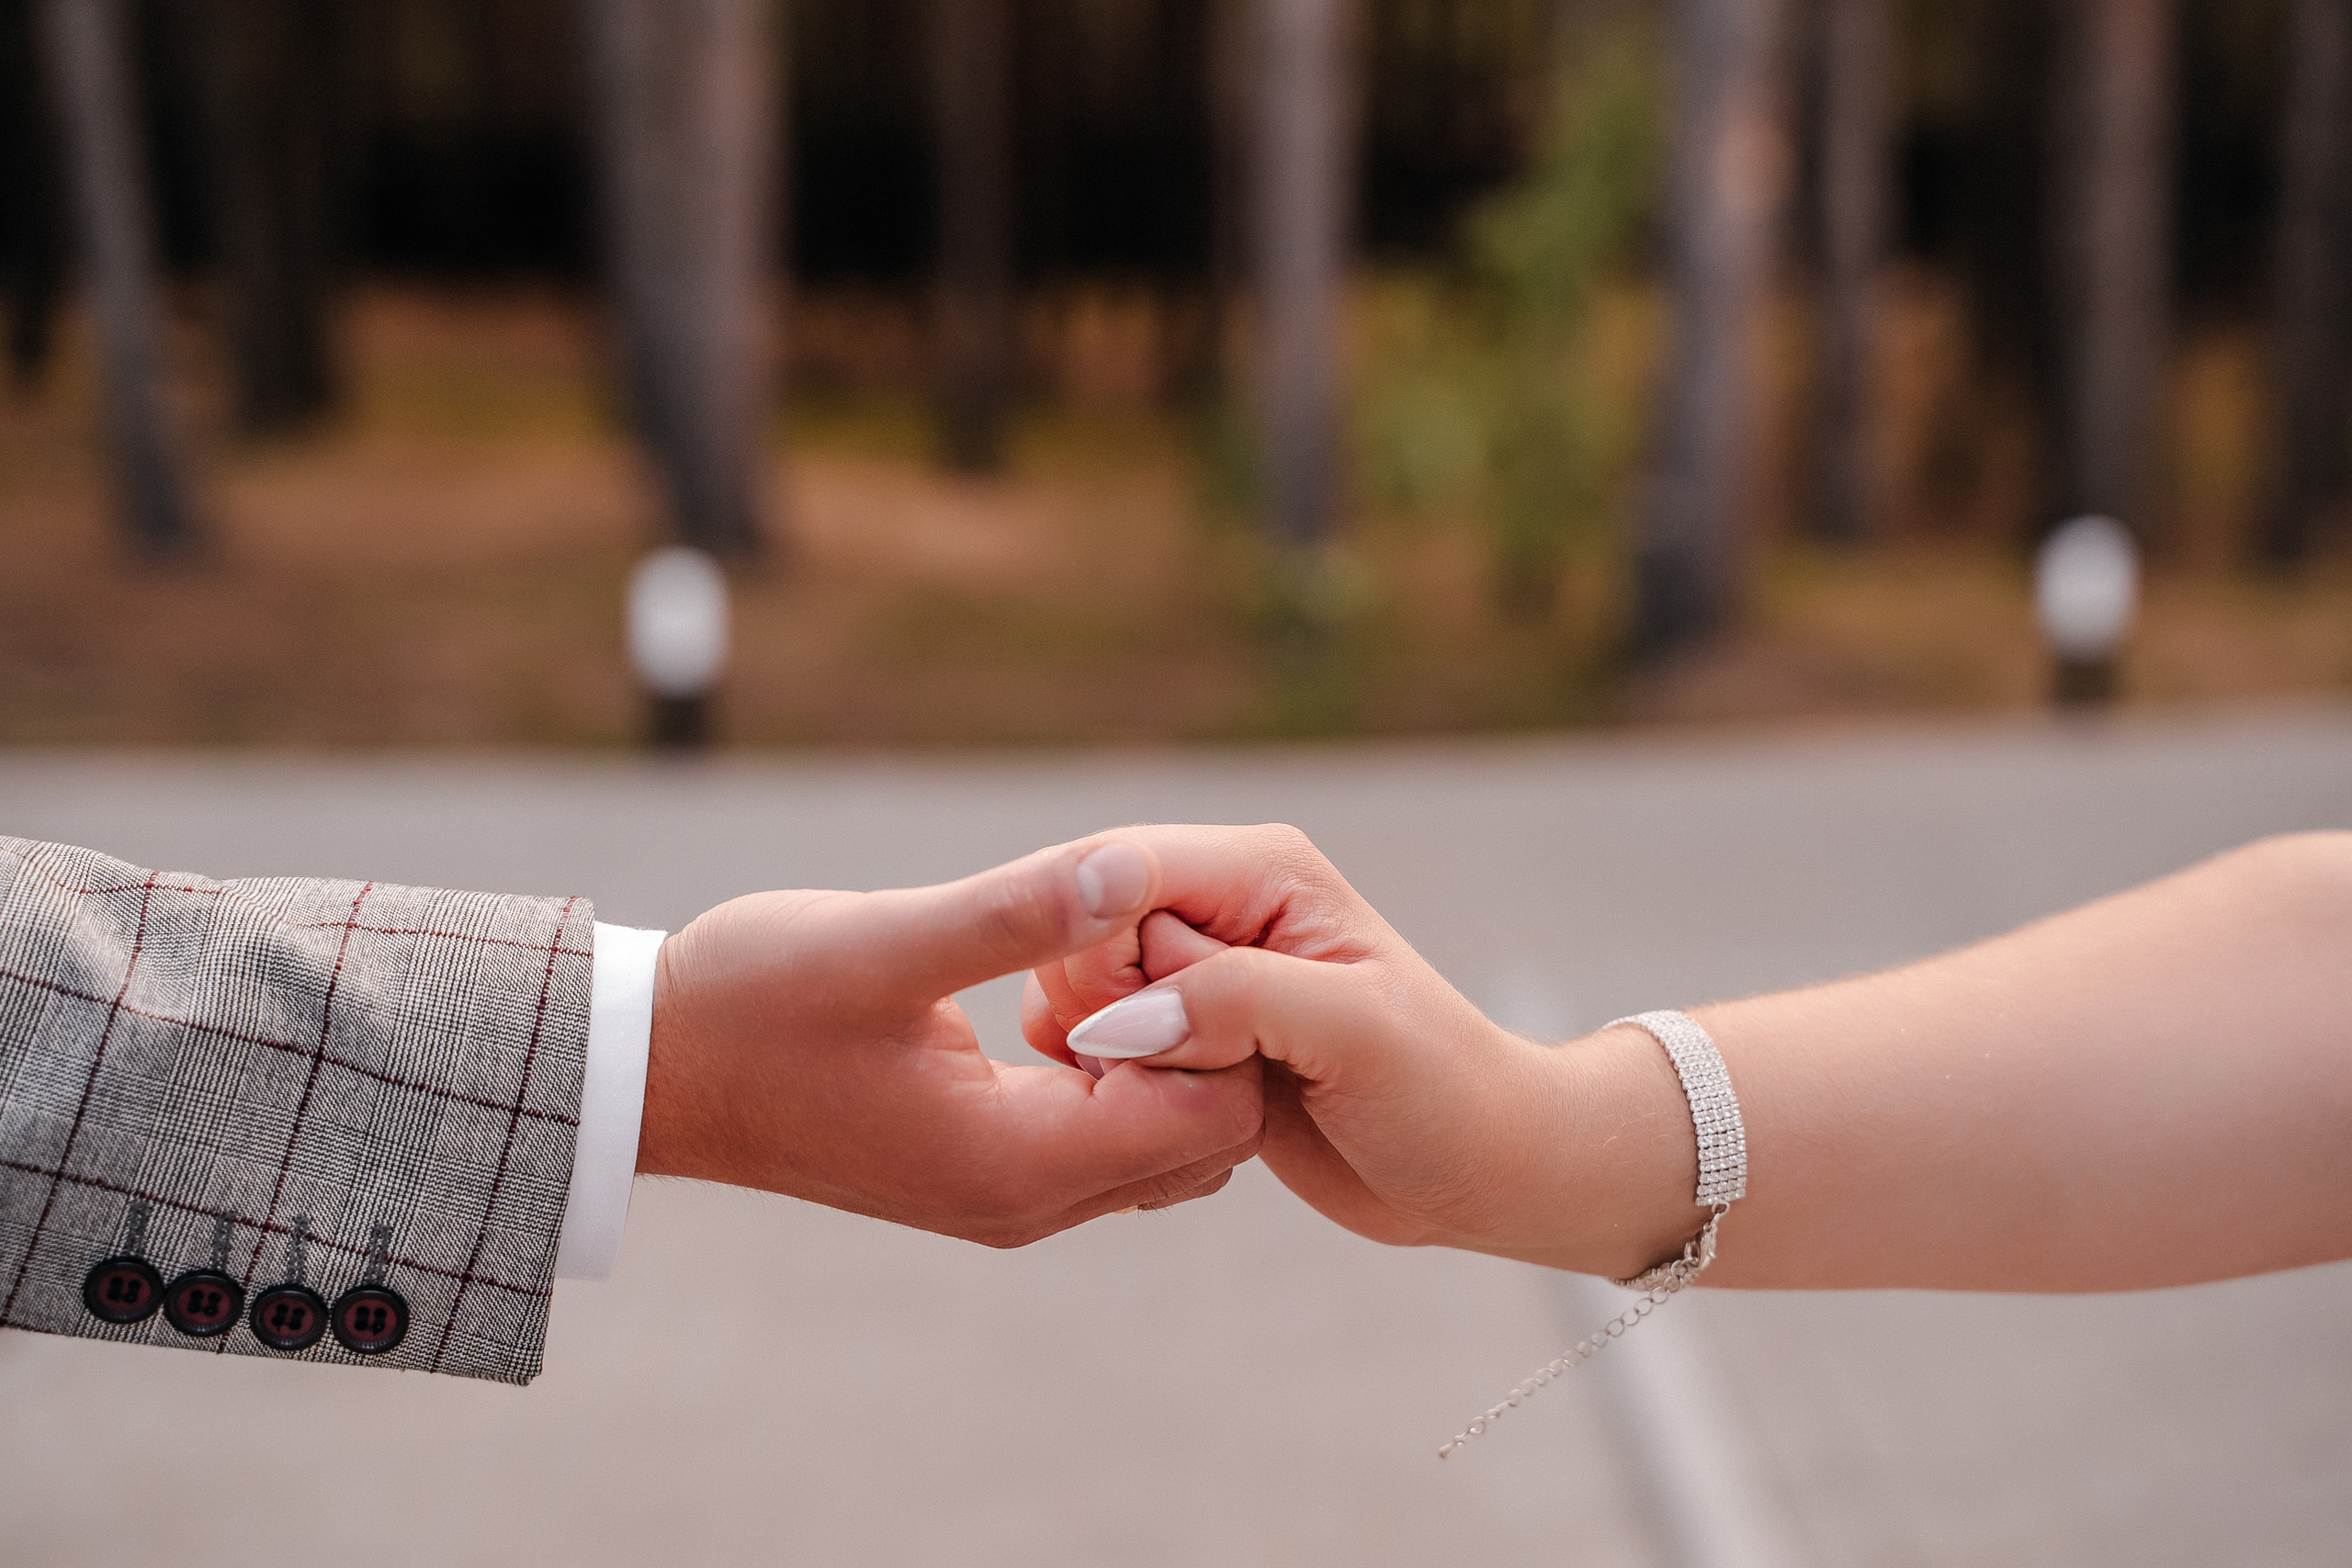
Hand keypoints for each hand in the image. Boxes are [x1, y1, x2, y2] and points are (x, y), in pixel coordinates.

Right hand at [639, 836, 1264, 1246]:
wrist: (651, 1070)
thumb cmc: (751, 1002)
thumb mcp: (883, 943)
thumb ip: (1017, 911)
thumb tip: (1134, 865)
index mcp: (1019, 1161)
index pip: (1216, 1113)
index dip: (1215, 1016)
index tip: (1151, 933)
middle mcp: (1030, 1201)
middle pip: (1211, 1137)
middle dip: (1205, 1036)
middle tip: (1134, 941)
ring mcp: (1009, 1198)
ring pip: (1166, 1141)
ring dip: (1162, 1053)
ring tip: (1094, 964)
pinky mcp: (988, 1175)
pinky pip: (1110, 1138)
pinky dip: (1118, 1071)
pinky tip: (1059, 994)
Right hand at [1023, 826, 1698, 1277]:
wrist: (1480, 1169)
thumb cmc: (1443, 1092)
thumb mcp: (1354, 1034)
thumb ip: (1234, 1002)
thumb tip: (1113, 1021)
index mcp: (1260, 871)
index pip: (1113, 874)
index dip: (1094, 949)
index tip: (1125, 1036)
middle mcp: (1219, 911)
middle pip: (1082, 940)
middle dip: (1111, 1018)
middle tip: (1195, 1075)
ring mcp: (1199, 980)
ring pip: (1080, 1003)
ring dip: (1117, 1068)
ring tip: (1203, 1102)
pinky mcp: (1189, 1044)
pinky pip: (1102, 1058)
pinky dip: (1122, 1100)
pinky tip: (1183, 1127)